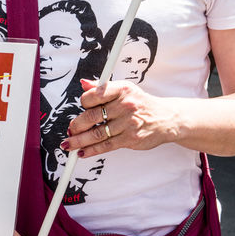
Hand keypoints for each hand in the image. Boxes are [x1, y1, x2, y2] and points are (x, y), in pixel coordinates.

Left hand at [62, 79, 177, 158]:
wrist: (165, 118)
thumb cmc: (141, 103)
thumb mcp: (125, 89)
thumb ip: (102, 87)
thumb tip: (83, 84)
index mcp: (122, 89)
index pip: (95, 94)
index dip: (84, 102)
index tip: (80, 107)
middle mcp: (125, 105)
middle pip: (92, 116)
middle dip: (77, 125)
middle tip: (70, 130)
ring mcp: (128, 123)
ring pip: (97, 133)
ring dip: (79, 141)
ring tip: (69, 144)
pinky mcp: (130, 139)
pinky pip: (106, 145)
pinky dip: (92, 150)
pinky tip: (83, 152)